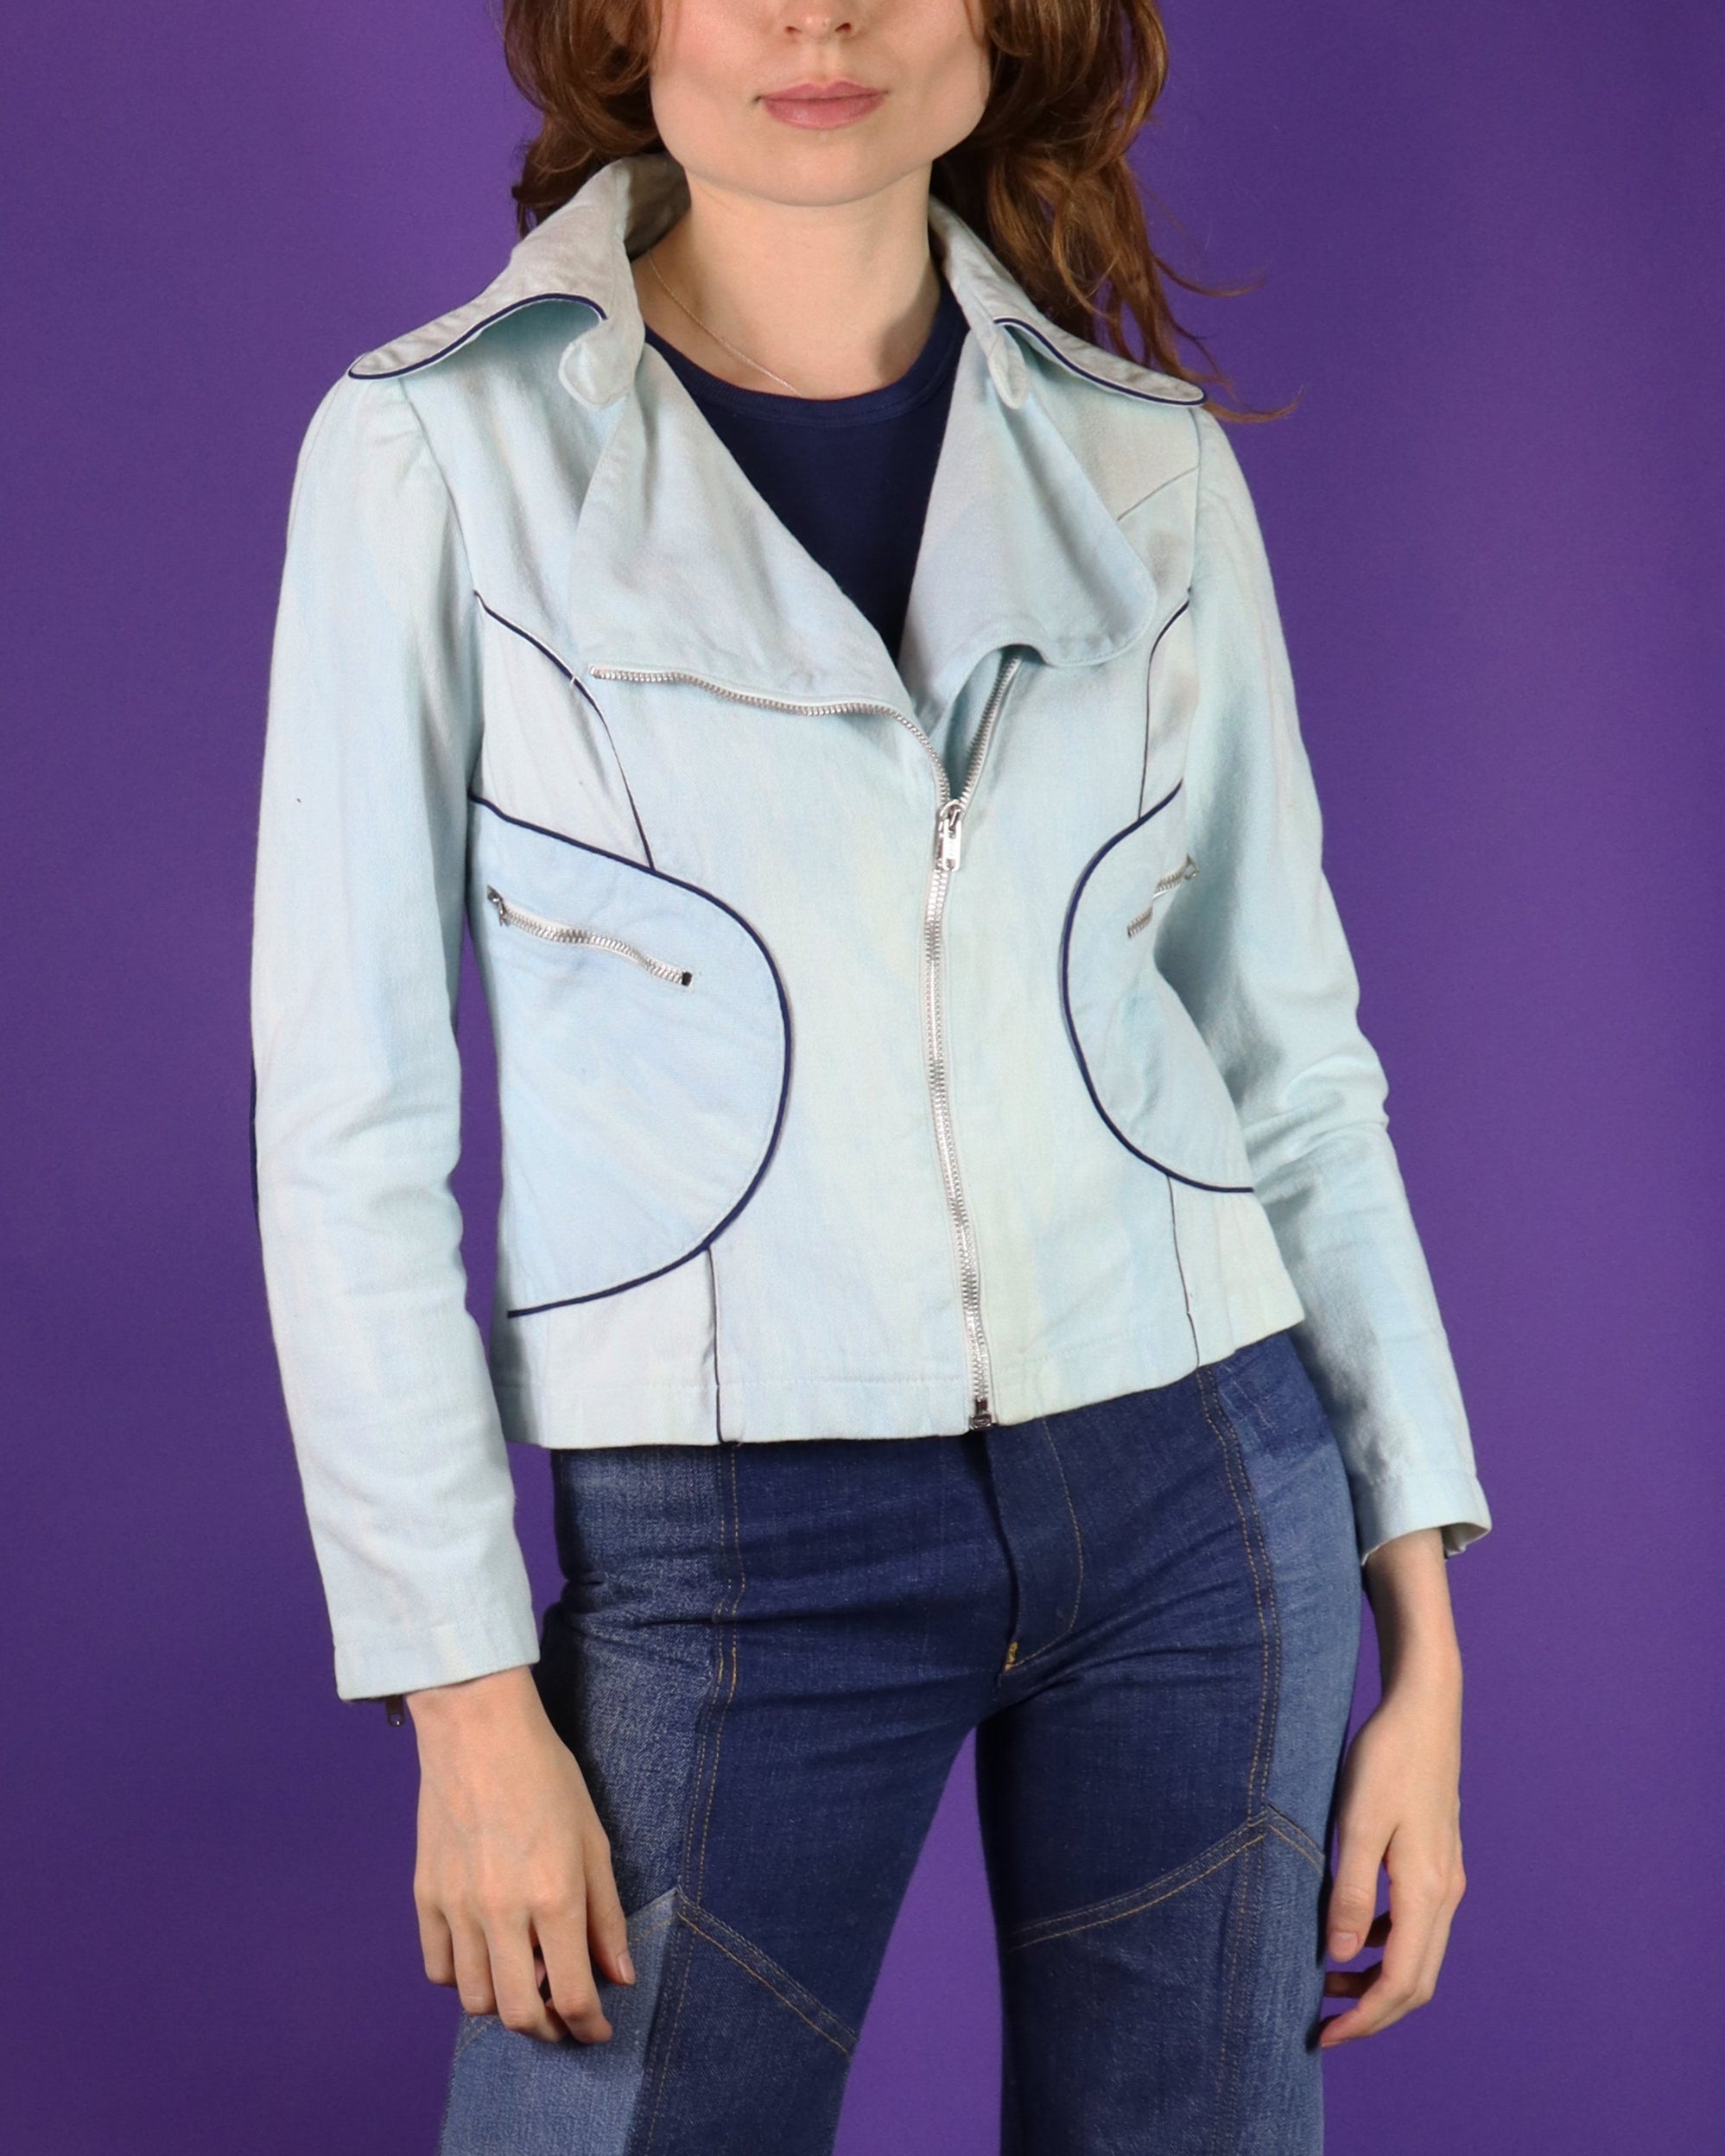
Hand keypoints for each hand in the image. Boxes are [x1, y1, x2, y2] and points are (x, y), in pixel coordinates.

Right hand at [407, 1664, 634, 2043]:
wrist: (478, 1730)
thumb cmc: (546, 1775)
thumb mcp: (593, 1838)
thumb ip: (606, 1914)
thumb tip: (620, 1976)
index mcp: (555, 1895)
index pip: (573, 1996)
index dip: (590, 2027)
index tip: (596, 2029)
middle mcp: (503, 1911)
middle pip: (519, 2014)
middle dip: (547, 2029)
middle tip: (562, 2015)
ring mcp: (457, 1907)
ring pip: (475, 1999)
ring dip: (504, 2003)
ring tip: (525, 1978)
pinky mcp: (425, 1896)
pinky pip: (439, 1969)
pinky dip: (463, 1977)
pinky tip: (486, 1954)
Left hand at [1320, 1527, 1465, 2047]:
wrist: (1424, 1708)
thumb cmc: (1386, 1756)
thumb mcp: (1357, 1820)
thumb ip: (1348, 1891)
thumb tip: (1336, 1958)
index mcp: (1426, 1889)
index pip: (1401, 1982)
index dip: (1364, 2017)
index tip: (1323, 2036)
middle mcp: (1445, 1893)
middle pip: (1416, 1982)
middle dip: (1372, 2011)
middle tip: (1322, 2025)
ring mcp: (1445, 1878)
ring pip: (1417, 1956)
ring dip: (1376, 1979)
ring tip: (1325, 1981)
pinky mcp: (1436, 1862)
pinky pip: (1415, 1926)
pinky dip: (1383, 1945)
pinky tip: (1347, 1931)